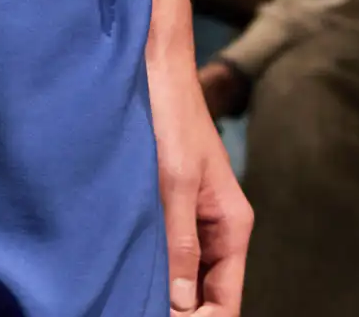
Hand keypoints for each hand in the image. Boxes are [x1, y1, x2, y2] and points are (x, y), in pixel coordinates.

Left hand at [148, 41, 251, 313]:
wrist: (154, 65)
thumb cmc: (170, 116)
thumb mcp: (175, 182)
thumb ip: (181, 243)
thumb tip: (181, 303)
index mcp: (232, 226)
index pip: (227, 301)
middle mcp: (218, 227)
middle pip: (207, 293)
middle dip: (180, 310)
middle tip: (136, 307)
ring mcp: (194, 216)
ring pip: (186, 274)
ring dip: (164, 288)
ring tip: (129, 294)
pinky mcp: (171, 202)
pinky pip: (169, 247)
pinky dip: (153, 263)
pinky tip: (127, 267)